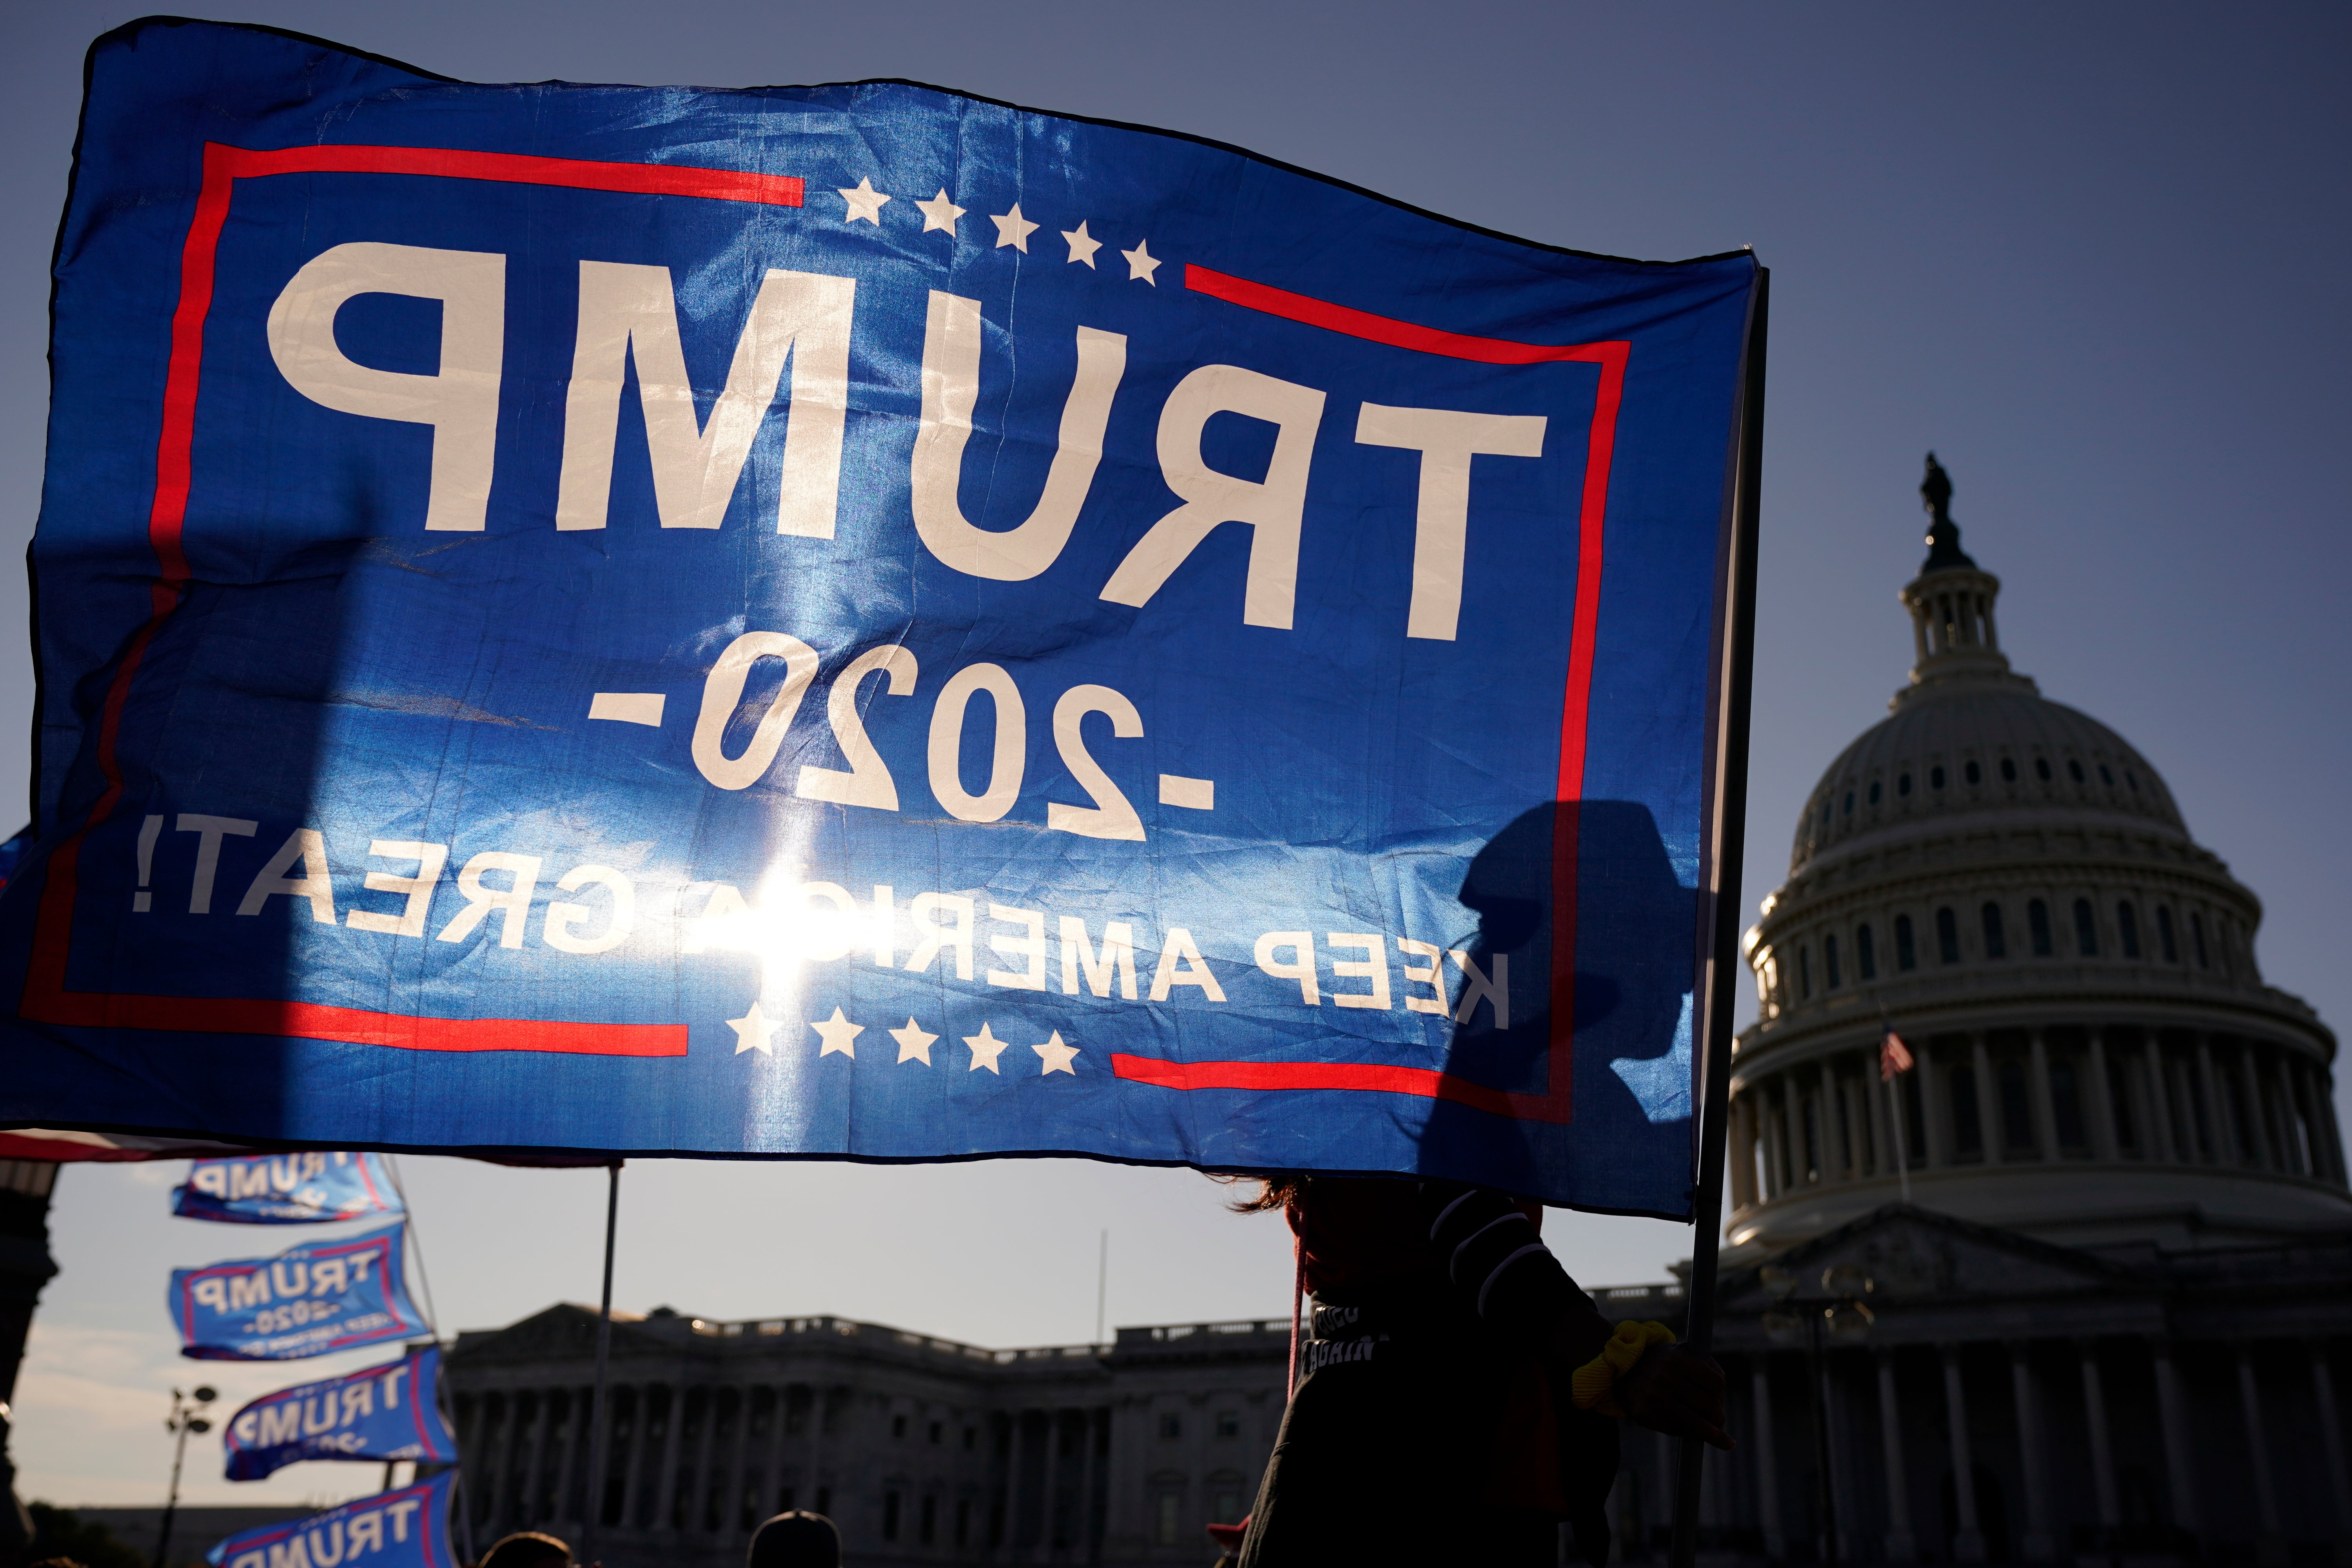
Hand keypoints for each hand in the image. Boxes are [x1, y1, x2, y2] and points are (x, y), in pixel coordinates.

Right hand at [1613, 1343, 1732, 1449]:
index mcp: (1679, 1359)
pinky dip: (1682, 1431)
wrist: (1619, 1370)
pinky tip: (1682, 1427)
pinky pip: (1675, 1430)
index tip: (1720, 1401)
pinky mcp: (1644, 1414)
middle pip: (1711, 1406)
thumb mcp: (1679, 1352)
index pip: (1717, 1384)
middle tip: (1719, 1422)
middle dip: (1720, 1418)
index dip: (1721, 1395)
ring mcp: (1654, 1397)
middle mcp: (1666, 1377)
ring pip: (1697, 1424)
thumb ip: (1704, 1364)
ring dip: (1713, 1435)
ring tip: (1723, 1441)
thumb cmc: (1659, 1363)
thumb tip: (1722, 1393)